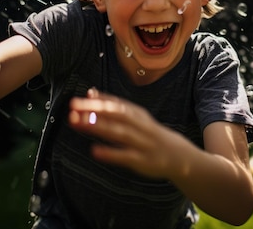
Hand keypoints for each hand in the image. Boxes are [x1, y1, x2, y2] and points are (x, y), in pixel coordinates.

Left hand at [69, 88, 187, 178]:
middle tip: (73, 107)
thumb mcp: (136, 118)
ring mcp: (141, 142)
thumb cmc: (151, 135)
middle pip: (117, 114)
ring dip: (99, 126)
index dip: (97, 101)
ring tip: (79, 122)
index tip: (77, 99)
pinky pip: (125, 155)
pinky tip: (94, 151)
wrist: (179, 156)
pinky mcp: (141, 160)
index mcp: (137, 114)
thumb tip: (90, 92)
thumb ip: (113, 106)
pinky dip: (110, 153)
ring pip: (119, 132)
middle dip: (95, 109)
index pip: (116, 104)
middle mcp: (140, 126)